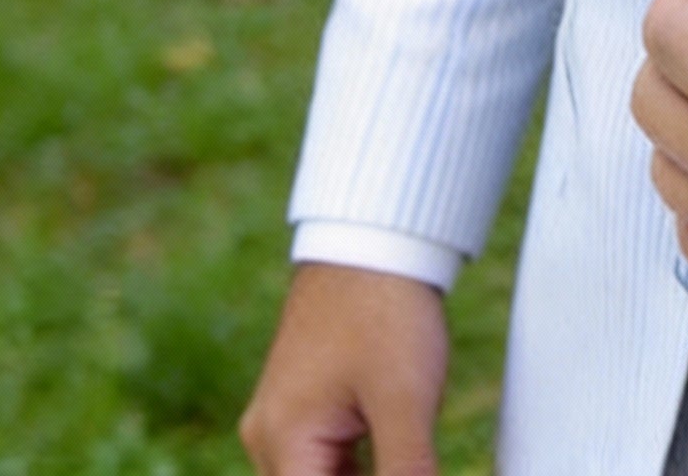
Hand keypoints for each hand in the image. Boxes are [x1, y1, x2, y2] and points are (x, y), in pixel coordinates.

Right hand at [239, 262, 448, 475]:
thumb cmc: (385, 308)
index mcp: (283, 444)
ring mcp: (290, 419)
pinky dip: (367, 471)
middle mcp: (272, 438)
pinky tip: (407, 461)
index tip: (406, 475)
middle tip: (415, 466)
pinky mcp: (313, 403)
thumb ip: (407, 472)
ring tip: (410, 454)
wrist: (377, 236)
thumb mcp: (405, 401)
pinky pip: (334, 461)